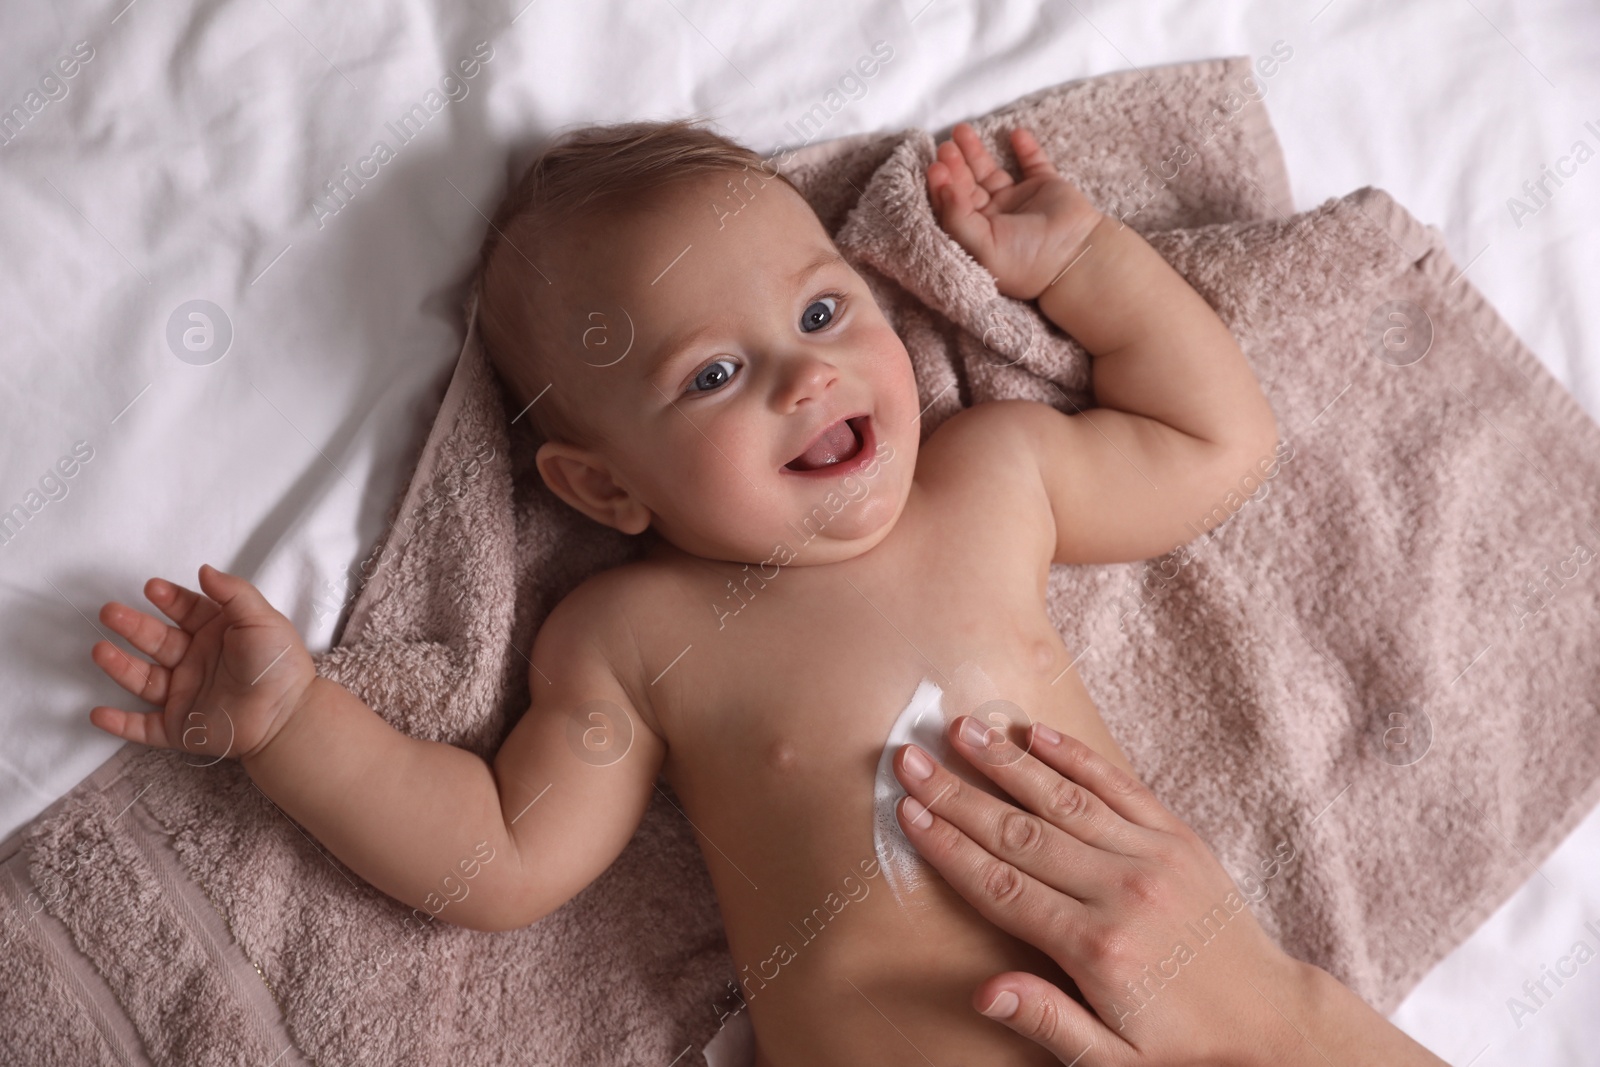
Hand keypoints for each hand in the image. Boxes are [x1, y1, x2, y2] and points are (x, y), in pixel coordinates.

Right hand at [88, 564, 316, 762]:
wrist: (288, 716)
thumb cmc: (279, 664)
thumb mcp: (262, 619)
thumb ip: (234, 593)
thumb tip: (203, 568)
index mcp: (216, 634)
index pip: (186, 611)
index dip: (168, 599)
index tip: (152, 588)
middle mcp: (196, 662)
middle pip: (157, 640)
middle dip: (132, 626)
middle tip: (110, 611)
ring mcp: (185, 695)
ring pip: (144, 680)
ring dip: (120, 666)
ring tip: (99, 650)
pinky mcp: (180, 727)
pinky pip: (143, 728)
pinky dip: (119, 724)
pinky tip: (96, 714)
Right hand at [892, 719, 1311, 1066]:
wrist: (1274, 1023)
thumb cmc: (1184, 1047)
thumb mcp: (1113, 1062)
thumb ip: (1048, 1020)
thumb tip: (983, 993)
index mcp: (1097, 947)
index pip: (1002, 886)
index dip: (948, 848)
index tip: (907, 813)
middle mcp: (1122, 891)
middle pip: (1020, 832)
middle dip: (957, 794)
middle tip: (909, 759)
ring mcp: (1153, 857)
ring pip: (1064, 798)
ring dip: (1007, 760)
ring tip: (962, 728)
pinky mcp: (1178, 838)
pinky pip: (1118, 787)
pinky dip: (1075, 758)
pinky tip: (1037, 733)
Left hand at [926, 123, 1103, 300]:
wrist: (1075, 258)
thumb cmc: (1025, 261)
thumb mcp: (982, 247)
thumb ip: (957, 219)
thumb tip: (941, 187)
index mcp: (977, 235)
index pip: (952, 205)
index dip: (942, 186)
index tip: (936, 167)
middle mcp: (994, 217)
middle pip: (967, 185)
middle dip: (956, 164)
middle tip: (946, 146)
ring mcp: (1019, 200)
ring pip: (991, 171)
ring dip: (976, 151)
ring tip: (963, 131)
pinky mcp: (1045, 186)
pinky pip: (1032, 162)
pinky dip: (1024, 148)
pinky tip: (1014, 134)